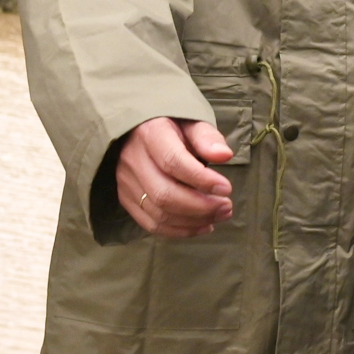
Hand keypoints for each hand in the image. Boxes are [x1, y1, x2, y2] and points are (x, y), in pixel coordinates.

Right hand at [117, 117, 232, 237]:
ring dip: (194, 220)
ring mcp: (127, 183)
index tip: (227, 188)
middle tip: (227, 207)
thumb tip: (224, 155)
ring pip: (158, 212)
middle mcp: (133, 160)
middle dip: (201, 206)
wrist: (136, 131)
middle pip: (164, 194)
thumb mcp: (192, 123)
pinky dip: (179, 230)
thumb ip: (208, 138)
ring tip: (221, 215)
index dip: (202, 179)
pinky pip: (151, 223)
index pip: (173, 162)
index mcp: (150, 135)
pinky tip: (203, 226)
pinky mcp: (126, 199)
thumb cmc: (172, 127)